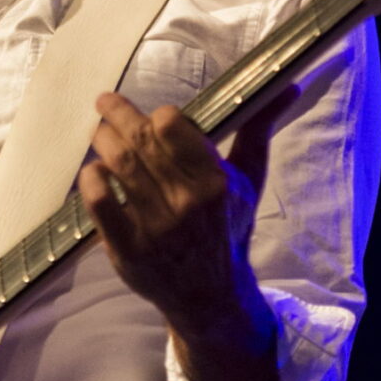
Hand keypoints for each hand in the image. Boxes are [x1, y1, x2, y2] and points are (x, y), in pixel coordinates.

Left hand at [78, 92, 280, 380]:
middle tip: (105, 104)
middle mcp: (186, 203)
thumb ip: (259, 129)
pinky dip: (92, 179)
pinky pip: (101, 203)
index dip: (158, 115)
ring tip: (100, 132)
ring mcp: (155, 228)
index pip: (173, 126)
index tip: (154, 115)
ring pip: (118, 165)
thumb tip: (288, 85)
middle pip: (140, 141)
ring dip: (103, 140)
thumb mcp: (249, 180)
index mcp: (216, 182)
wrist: (211, 294)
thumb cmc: (228, 227)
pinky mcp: (128, 249)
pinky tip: (94, 170)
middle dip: (117, 115)